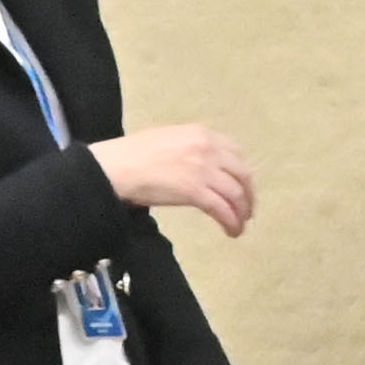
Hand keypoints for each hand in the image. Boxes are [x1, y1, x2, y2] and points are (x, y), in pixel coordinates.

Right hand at [96, 124, 258, 236]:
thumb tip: (199, 167)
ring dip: (242, 213)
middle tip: (246, 211)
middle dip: (248, 195)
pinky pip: (222, 209)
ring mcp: (203, 170)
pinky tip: (231, 231)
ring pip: (236, 194)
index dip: (242, 174)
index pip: (236, 153)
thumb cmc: (132, 155)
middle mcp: (208, 148)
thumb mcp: (168, 140)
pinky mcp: (196, 191)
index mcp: (201, 134)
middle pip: (242, 174)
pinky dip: (231, 222)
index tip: (241, 187)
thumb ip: (189, 149)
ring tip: (239, 225)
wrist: (116, 167)